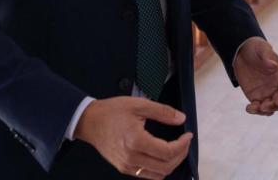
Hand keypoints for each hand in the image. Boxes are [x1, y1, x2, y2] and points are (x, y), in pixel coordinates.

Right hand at [74, 96, 191, 178]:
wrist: (89, 122)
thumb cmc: (112, 111)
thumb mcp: (139, 104)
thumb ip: (162, 112)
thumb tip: (181, 119)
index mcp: (136, 141)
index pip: (168, 152)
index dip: (183, 145)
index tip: (188, 135)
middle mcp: (132, 158)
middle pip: (166, 167)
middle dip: (180, 155)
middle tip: (184, 142)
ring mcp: (127, 166)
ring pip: (158, 175)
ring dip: (171, 164)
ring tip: (175, 149)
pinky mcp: (123, 169)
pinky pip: (146, 175)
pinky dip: (159, 169)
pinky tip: (161, 155)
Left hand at [233, 36, 277, 115]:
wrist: (242, 52)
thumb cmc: (256, 48)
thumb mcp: (261, 48)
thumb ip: (268, 56)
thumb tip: (274, 66)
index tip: (277, 100)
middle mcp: (277, 87)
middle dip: (274, 106)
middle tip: (263, 105)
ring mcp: (267, 93)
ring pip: (271, 108)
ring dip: (264, 111)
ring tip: (254, 107)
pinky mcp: (255, 97)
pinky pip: (258, 108)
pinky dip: (254, 110)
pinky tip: (248, 108)